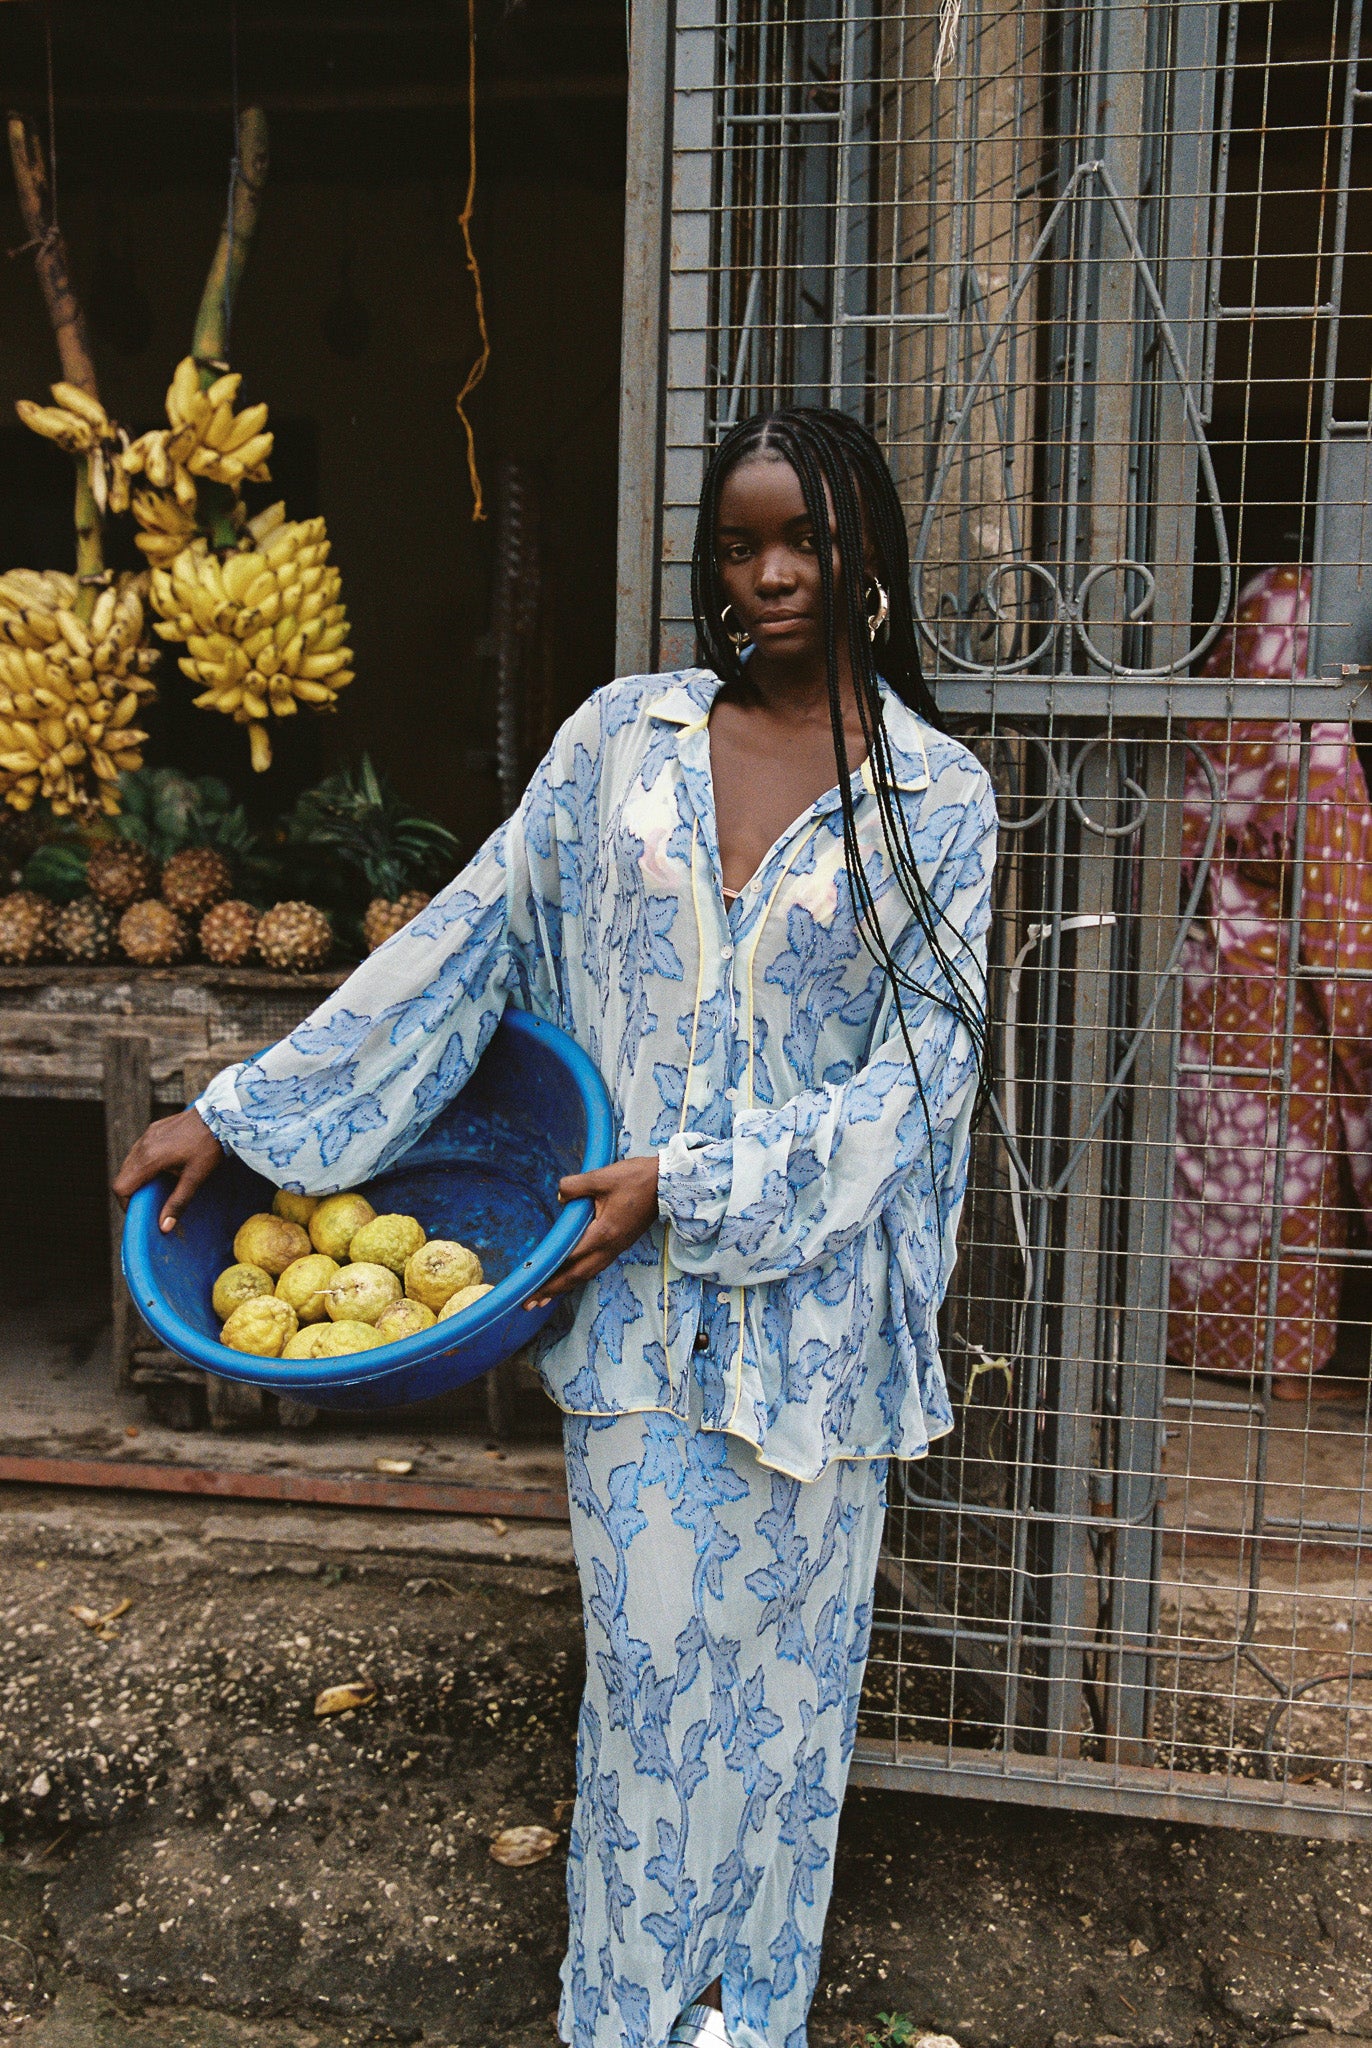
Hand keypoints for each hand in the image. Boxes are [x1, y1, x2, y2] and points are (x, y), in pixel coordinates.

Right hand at [112, 1107, 223, 1234]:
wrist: (219, 1116)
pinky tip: (162, 1167)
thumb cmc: (208, 1147)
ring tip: (157, 1186)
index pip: (121, 1187)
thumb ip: (177, 1203)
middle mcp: (142, 1145)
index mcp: (149, 1159)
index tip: (139, 1211)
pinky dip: (144, 1163)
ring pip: (129, 1162)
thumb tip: (164, 1227)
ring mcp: (147, 1135)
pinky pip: (139, 1150)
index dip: (126, 1203)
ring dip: (137, 1177)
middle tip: (149, 1202)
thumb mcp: (195, 1178)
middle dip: (131, 1192)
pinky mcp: (154, 1129)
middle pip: (122, 1175)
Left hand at [525, 1155, 659, 1306]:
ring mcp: (616, 1249)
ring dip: (565, 1287)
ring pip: (587, 1274)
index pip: (569, 1257)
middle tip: (530, 1303)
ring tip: (545, 1298)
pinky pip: (595, 1267)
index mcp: (603, 1233)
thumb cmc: (636, 1179)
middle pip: (576, 1275)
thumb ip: (575, 1186)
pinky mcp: (620, 1246)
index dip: (548, 1271)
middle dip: (552, 1289)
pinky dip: (578, 1277)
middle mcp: (609, 1247)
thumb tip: (559, 1196)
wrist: (666, 1184)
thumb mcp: (602, 1177)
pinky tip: (570, 1278)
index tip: (530, 1282)